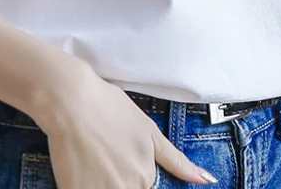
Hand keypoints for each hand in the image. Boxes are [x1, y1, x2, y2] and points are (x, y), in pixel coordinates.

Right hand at [34, 61, 218, 188]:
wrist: (72, 100)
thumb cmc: (109, 108)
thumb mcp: (148, 131)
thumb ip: (176, 161)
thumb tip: (207, 180)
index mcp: (146, 176)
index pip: (146, 186)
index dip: (130, 173)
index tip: (120, 160)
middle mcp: (128, 187)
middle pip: (126, 188)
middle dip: (116, 177)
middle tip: (104, 155)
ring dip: (101, 180)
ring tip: (92, 159)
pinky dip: (83, 184)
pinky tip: (79, 167)